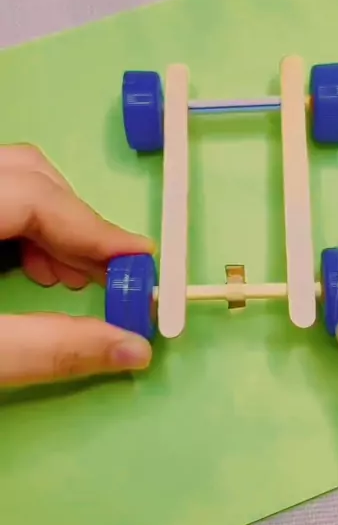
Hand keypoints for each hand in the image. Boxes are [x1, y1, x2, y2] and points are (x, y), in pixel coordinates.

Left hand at [0, 145, 153, 386]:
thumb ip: (48, 349)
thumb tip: (133, 348)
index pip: (34, 196)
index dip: (92, 228)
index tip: (137, 261)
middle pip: (28, 174)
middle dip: (76, 224)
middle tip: (105, 277)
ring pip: (13, 179)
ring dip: (54, 225)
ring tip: (69, 279)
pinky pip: (0, 195)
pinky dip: (24, 226)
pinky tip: (35, 269)